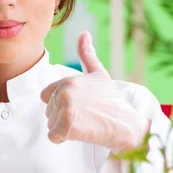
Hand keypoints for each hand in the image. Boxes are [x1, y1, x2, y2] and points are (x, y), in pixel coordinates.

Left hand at [40, 32, 149, 151]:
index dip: (61, 104)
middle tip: (86, 116)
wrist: (127, 126)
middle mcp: (64, 91)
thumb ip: (87, 55)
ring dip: (64, 129)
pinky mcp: (66, 126)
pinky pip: (53, 137)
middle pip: (48, 112)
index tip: (81, 106)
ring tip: (85, 124)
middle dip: (63, 118)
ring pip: (50, 125)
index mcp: (68, 80)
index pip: (46, 96)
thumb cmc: (112, 102)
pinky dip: (64, 139)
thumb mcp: (99, 75)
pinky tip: (82, 133)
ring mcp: (65, 108)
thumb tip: (84, 33)